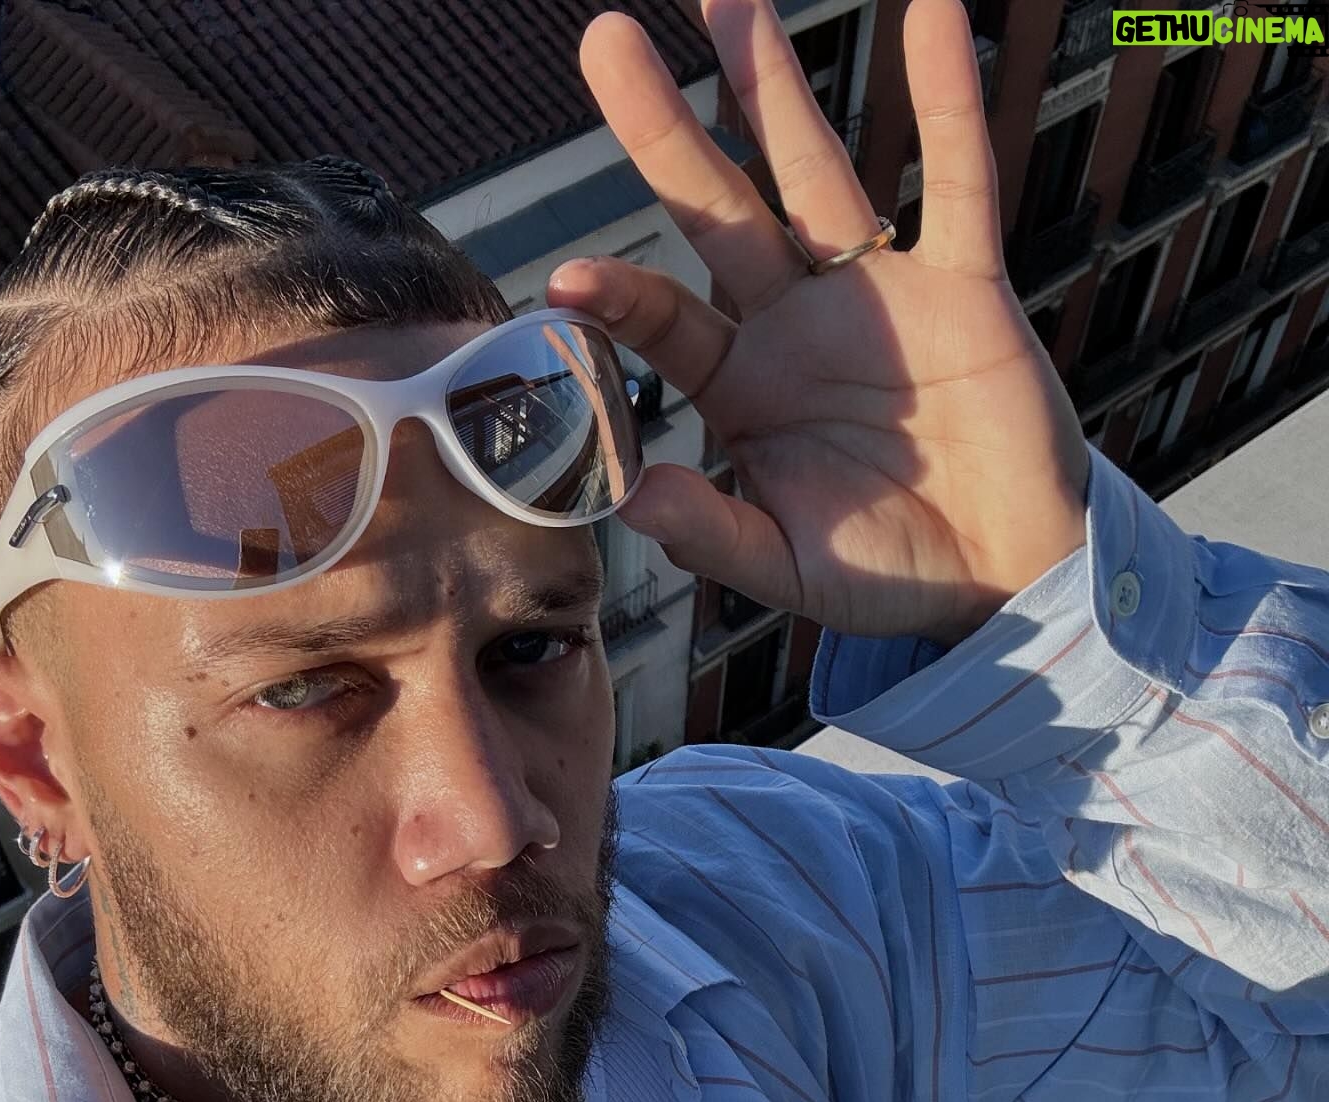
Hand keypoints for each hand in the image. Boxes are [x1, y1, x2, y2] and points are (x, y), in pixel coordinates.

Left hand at [548, 0, 1091, 647]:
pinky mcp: (964, 288)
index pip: (666, 323)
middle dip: (664, 129)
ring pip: (818, 172)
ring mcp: (878, 295)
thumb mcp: (791, 571)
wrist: (1002, 575)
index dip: (621, 297)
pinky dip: (946, 104)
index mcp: (742, 389)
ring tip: (732, 3)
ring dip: (774, 89)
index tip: (568, 278)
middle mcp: (795, 324)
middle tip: (605, 40)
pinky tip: (928, 15)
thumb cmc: (888, 574)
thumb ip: (716, 535)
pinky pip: (958, 181)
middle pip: (718, 209)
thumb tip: (633, 497)